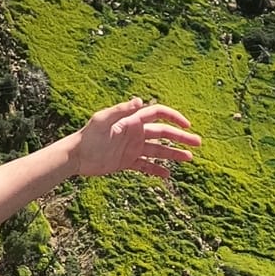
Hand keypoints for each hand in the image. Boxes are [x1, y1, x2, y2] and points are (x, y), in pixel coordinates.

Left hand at [69, 97, 201, 181]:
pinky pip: (145, 166)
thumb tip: (140, 100)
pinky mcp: (127, 162)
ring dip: (174, 154)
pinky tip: (168, 175)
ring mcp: (132, 148)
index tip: (187, 125)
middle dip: (181, 137)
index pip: (158, 114)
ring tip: (189, 158)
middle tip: (198, 143)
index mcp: (132, 121)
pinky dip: (156, 170)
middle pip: (164, 134)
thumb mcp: (103, 120)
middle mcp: (136, 133)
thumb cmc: (88, 136)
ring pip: (158, 150)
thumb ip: (121, 110)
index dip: (174, 118)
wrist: (76, 156)